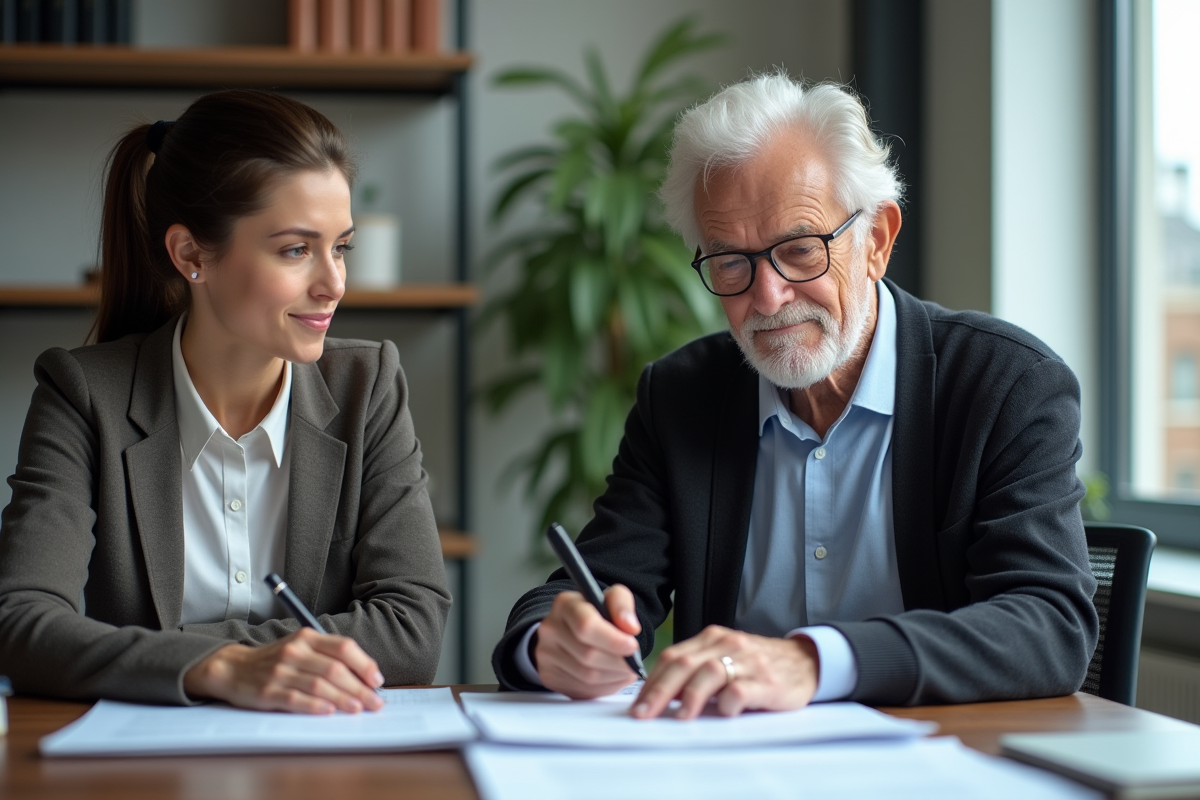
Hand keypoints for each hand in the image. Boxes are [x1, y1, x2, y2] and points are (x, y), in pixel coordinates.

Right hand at [183, 628, 384, 713]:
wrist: (233, 668)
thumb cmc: (276, 661)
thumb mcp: (300, 648)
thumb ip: (328, 656)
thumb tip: (363, 677)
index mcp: (307, 637)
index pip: (343, 647)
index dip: (364, 664)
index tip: (377, 681)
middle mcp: (295, 651)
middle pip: (334, 669)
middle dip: (359, 687)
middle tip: (374, 702)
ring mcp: (281, 671)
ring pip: (318, 684)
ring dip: (342, 698)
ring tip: (358, 709)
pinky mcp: (268, 691)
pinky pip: (295, 698)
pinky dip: (314, 706)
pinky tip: (329, 712)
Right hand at [534, 584, 642, 698]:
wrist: (571, 630)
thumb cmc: (595, 614)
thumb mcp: (611, 599)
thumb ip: (622, 605)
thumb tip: (631, 627)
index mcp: (565, 604)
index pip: (586, 625)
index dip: (612, 639)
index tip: (632, 646)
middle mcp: (550, 629)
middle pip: (588, 654)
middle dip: (618, 662)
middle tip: (634, 661)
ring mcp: (546, 656)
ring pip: (587, 676)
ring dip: (614, 676)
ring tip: (627, 669)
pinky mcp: (550, 677)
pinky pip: (583, 690)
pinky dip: (605, 687)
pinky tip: (614, 676)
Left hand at [632, 626, 818, 719]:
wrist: (806, 661)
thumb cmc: (759, 665)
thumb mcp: (726, 658)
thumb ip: (698, 669)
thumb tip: (662, 695)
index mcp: (713, 638)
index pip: (673, 656)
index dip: (652, 681)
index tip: (638, 704)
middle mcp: (727, 645)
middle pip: (685, 664)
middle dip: (660, 690)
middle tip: (645, 713)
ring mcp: (748, 661)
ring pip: (709, 673)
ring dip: (690, 697)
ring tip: (678, 717)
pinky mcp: (767, 681)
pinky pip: (740, 689)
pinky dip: (726, 702)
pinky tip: (721, 712)